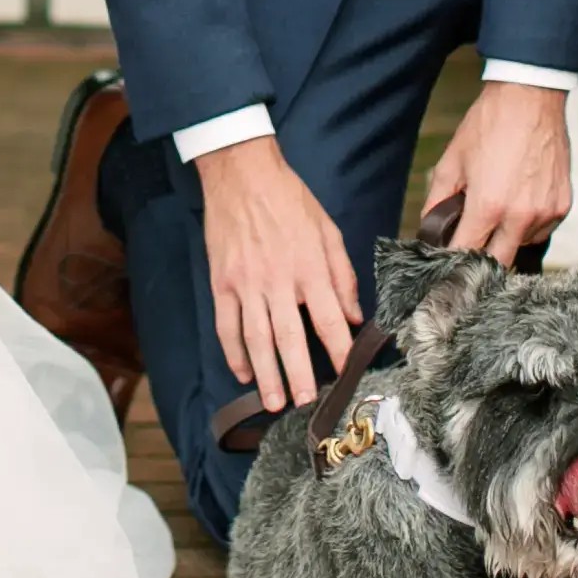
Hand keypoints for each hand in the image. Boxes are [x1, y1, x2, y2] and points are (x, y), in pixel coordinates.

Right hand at [194, 135, 358, 414]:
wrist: (241, 174)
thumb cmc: (290, 200)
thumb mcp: (328, 230)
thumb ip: (341, 275)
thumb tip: (354, 315)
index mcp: (308, 267)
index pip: (328, 320)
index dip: (340, 351)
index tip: (348, 374)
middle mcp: (277, 281)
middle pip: (289, 338)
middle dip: (299, 376)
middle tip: (306, 404)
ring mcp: (245, 284)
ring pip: (255, 339)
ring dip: (266, 374)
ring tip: (274, 402)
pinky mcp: (222, 282)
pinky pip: (226, 325)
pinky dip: (233, 353)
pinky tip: (243, 373)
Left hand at [423, 79, 572, 263]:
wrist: (529, 99)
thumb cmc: (490, 125)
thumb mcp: (451, 162)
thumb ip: (437, 202)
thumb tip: (431, 228)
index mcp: (489, 206)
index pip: (467, 254)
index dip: (454, 260)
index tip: (448, 258)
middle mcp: (521, 216)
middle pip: (498, 263)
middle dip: (481, 258)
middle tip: (472, 239)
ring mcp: (546, 213)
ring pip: (522, 246)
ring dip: (507, 238)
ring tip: (499, 207)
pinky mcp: (563, 206)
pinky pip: (542, 230)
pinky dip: (528, 225)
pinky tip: (519, 200)